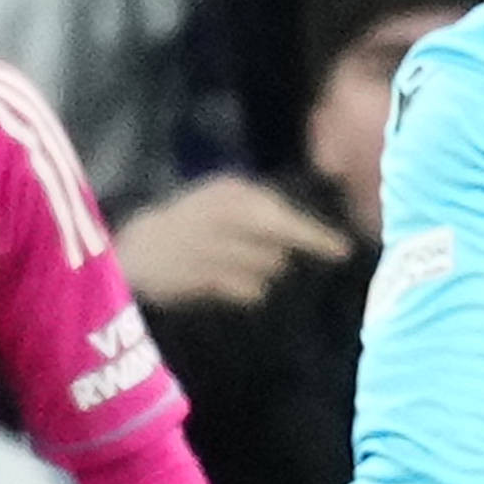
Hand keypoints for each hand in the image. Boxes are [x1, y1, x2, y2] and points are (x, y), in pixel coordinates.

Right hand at [118, 172, 354, 307]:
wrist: (140, 249)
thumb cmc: (194, 222)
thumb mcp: (226, 198)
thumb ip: (267, 208)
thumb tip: (317, 229)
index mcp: (233, 193)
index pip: (284, 218)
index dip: (317, 237)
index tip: (343, 251)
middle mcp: (226, 217)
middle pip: (281, 249)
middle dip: (282, 256)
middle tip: (268, 255)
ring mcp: (215, 249)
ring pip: (269, 271)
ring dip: (263, 272)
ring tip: (236, 263)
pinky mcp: (205, 279)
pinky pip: (250, 291)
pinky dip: (247, 289)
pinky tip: (227, 280)